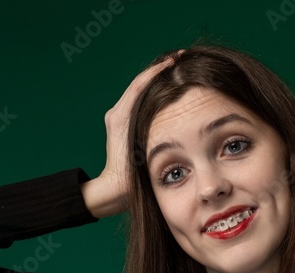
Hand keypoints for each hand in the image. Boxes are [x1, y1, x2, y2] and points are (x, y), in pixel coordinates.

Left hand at [82, 52, 182, 217]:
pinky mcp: (126, 127)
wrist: (113, 191)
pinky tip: (174, 95)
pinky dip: (157, 95)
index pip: (142, 82)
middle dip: (160, 71)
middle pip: (142, 84)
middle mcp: (118, 112)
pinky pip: (144, 104)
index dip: (159, 69)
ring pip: (143, 93)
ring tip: (179, 72)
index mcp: (121, 113)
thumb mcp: (138, 145)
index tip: (176, 59)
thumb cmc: (126, 173)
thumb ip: (143, 119)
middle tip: (180, 60)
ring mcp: (121, 119)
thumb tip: (159, 92)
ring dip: (160, 81)